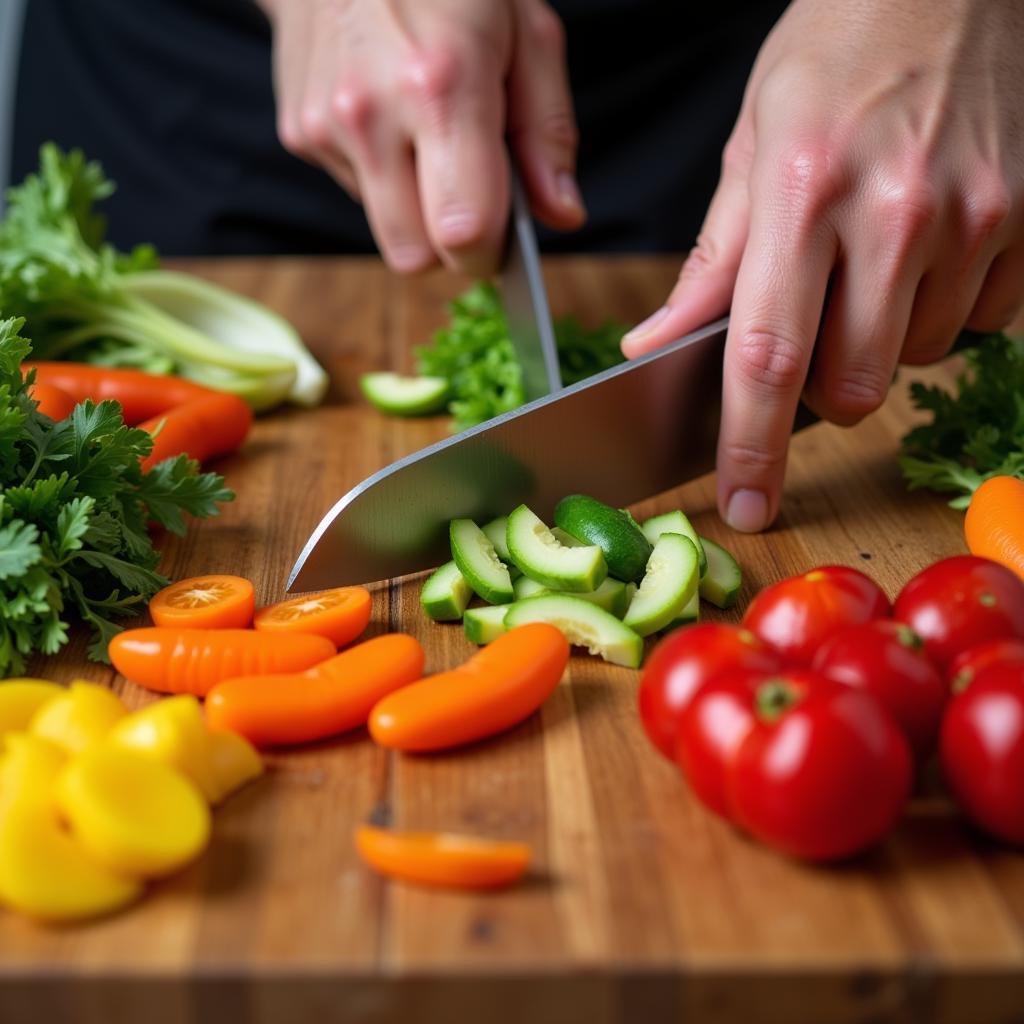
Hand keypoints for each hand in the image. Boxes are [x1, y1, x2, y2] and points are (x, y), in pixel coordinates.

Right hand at [259, 0, 583, 275]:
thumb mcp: (526, 33)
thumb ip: (547, 135)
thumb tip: (562, 215)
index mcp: (441, 86)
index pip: (464, 232)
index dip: (491, 252)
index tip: (505, 238)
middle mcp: (371, 112)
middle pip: (414, 256)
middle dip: (448, 245)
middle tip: (470, 196)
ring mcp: (326, 124)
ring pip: (384, 230)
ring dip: (414, 207)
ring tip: (426, 134)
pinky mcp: (299, 130)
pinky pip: (357, 192)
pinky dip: (381, 173)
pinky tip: (389, 118)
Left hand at [622, 0, 1023, 531]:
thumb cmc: (834, 55)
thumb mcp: (750, 149)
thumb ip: (711, 263)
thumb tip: (655, 344)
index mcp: (802, 194)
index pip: (766, 358)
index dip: (750, 447)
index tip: (744, 504)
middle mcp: (894, 213)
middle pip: (851, 386)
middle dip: (820, 393)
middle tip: (811, 335)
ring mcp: (975, 217)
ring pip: (916, 358)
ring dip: (882, 344)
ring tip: (870, 266)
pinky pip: (980, 322)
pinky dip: (943, 311)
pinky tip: (925, 254)